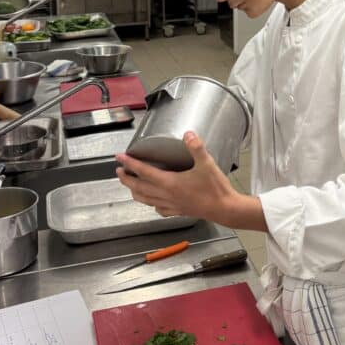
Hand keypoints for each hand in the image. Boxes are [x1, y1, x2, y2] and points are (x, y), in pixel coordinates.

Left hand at [116, 131, 236, 222]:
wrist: (225, 209)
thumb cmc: (215, 188)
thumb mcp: (207, 164)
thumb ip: (196, 148)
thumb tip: (188, 133)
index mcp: (170, 183)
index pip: (143, 172)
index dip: (130, 164)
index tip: (119, 157)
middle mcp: (166, 195)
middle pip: (139, 188)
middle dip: (126, 179)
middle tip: (119, 170)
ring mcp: (171, 205)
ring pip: (145, 200)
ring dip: (134, 191)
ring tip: (130, 184)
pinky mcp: (178, 212)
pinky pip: (158, 209)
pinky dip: (151, 203)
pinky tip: (153, 201)